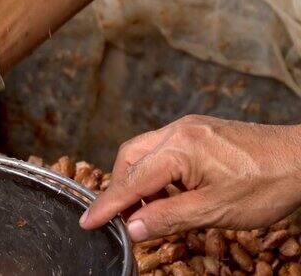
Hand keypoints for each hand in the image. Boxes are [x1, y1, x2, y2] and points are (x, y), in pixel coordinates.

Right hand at [79, 115, 300, 241]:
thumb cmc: (267, 183)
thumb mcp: (216, 210)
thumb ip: (168, 218)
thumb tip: (133, 228)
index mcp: (180, 148)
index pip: (132, 181)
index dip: (108, 205)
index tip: (87, 221)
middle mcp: (178, 131)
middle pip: (129, 158)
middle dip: (121, 188)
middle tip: (124, 218)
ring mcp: (188, 127)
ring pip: (144, 152)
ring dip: (138, 181)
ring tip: (150, 209)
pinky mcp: (198, 130)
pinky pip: (162, 149)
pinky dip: (156, 173)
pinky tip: (169, 192)